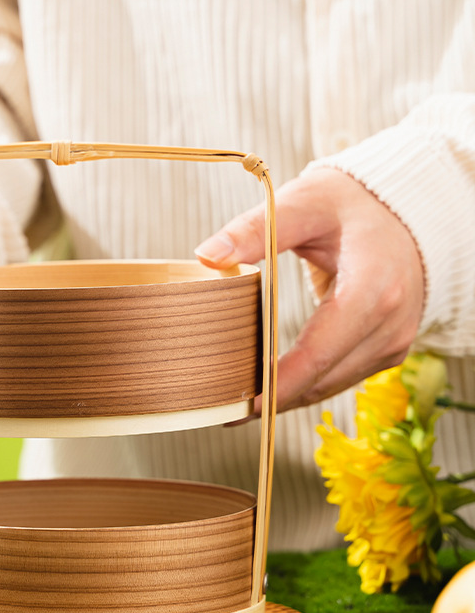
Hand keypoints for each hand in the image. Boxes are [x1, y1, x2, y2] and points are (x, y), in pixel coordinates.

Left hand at [195, 168, 424, 410]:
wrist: (405, 213)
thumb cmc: (351, 206)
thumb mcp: (303, 203)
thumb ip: (255, 229)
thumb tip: (207, 256)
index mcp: (375, 289)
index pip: (319, 352)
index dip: (277, 384)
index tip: (240, 404)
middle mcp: (391, 324)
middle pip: (321, 379)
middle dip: (271, 399)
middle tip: (222, 408)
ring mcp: (393, 343)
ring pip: (328, 386)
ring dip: (283, 398)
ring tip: (235, 403)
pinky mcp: (386, 351)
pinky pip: (337, 378)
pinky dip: (302, 385)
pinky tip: (266, 387)